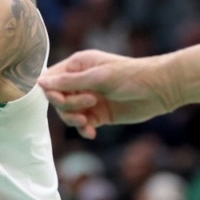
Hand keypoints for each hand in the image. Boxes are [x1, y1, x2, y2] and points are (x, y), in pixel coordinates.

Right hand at [39, 50, 163, 138]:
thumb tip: (40, 83)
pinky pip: (81, 125)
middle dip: (67, 106)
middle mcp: (80, 82)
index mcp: (77, 66)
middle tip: (88, 105)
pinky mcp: (97, 114)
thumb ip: (69, 82)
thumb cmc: (131, 75)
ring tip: (88, 122)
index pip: (51, 79)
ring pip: (67, 113)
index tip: (60, 100)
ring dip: (74, 120)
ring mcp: (88, 99)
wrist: (160, 90)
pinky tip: (92, 133)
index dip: (51, 92)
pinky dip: (84, 130)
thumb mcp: (98, 77)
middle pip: (57, 99)